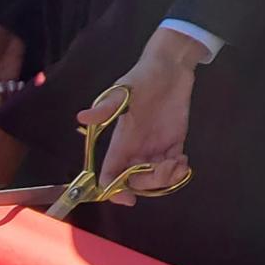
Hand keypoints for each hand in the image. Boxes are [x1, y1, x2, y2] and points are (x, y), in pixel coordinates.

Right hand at [87, 28, 209, 194]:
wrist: (170, 65)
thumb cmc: (143, 76)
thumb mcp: (123, 90)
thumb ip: (106, 107)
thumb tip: (81, 117)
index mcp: (121, 140)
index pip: (111, 172)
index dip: (114, 190)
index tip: (128, 199)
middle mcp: (137, 147)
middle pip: (137, 181)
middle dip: (151, 183)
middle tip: (167, 167)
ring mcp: (155, 145)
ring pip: (157, 177)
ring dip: (168, 178)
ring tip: (179, 163)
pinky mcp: (174, 140)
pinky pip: (174, 166)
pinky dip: (179, 170)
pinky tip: (183, 159)